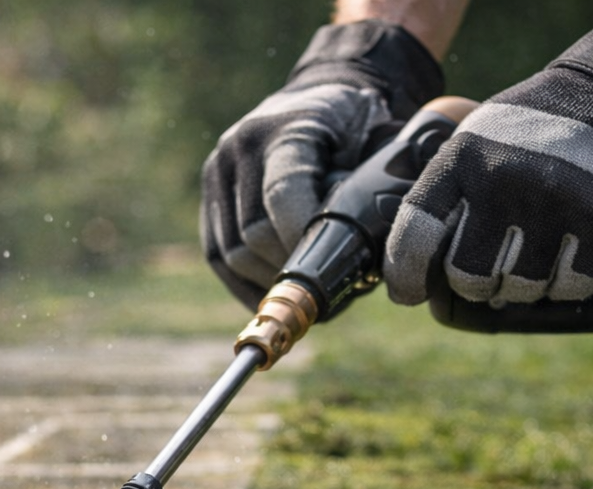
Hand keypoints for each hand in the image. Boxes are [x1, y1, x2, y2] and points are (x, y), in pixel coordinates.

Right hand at [200, 21, 442, 309]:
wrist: (323, 93)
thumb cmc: (358, 125)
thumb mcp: (379, 141)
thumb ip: (378, 186)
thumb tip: (384, 247)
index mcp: (285, 129)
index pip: (281, 199)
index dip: (304, 244)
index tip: (335, 268)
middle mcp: (239, 148)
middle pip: (253, 237)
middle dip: (291, 270)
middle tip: (326, 289)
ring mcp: (217, 172)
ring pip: (232, 254)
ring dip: (268, 282)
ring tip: (304, 292)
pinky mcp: (209, 197)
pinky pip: (217, 256)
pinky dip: (245, 283)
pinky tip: (276, 291)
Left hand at [384, 9, 592, 307]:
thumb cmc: (534, 134)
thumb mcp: (477, 143)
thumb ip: (446, 199)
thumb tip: (411, 278)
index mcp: (463, 159)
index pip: (415, 234)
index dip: (405, 275)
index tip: (408, 295)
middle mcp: (504, 179)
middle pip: (469, 278)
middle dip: (479, 284)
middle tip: (494, 268)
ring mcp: (555, 200)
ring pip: (522, 288)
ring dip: (528, 283)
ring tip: (540, 249)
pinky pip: (573, 285)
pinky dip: (572, 281)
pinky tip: (574, 251)